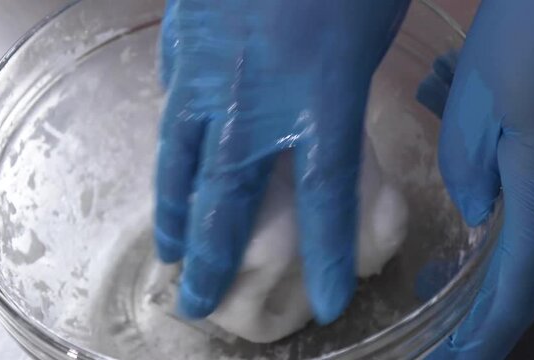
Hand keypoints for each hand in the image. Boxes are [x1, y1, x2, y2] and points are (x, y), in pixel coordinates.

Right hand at [155, 0, 410, 322]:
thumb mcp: (366, 37)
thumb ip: (342, 88)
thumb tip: (323, 113)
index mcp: (321, 100)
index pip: (327, 201)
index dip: (324, 258)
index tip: (323, 302)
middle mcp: (255, 103)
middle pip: (226, 202)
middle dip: (209, 261)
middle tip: (193, 301)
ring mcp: (209, 74)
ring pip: (180, 163)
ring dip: (171, 213)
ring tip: (167, 248)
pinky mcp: (181, 45)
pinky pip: (173, 109)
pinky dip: (173, 145)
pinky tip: (172, 161)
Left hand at [426, 0, 533, 357]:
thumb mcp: (480, 101)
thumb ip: (469, 166)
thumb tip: (476, 211)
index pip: (513, 295)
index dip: (480, 337)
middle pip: (530, 279)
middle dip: (480, 306)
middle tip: (430, 301)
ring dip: (491, 264)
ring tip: (442, 266)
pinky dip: (510, 226)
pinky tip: (478, 206)